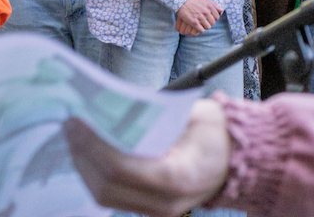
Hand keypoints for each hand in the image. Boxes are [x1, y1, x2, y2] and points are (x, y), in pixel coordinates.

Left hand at [64, 97, 231, 216]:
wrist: (242, 158)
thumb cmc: (222, 132)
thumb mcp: (194, 116)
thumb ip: (157, 117)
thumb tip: (114, 107)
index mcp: (177, 176)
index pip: (120, 167)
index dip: (94, 144)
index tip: (79, 120)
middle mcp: (165, 202)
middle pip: (105, 186)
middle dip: (82, 154)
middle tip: (70, 125)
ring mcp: (158, 211)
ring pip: (105, 195)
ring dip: (84, 165)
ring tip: (75, 137)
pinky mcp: (150, 209)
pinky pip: (114, 195)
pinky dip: (96, 173)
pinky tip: (89, 152)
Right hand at [175, 0, 221, 35]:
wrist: (182, 1)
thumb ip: (214, 4)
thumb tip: (222, 10)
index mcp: (210, 6)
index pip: (217, 17)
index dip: (213, 18)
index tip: (209, 18)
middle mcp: (206, 12)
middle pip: (213, 22)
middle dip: (209, 22)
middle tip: (205, 21)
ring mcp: (201, 17)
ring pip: (208, 27)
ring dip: (205, 26)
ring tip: (201, 24)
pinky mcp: (194, 22)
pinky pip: (201, 30)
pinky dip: (200, 30)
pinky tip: (197, 27)